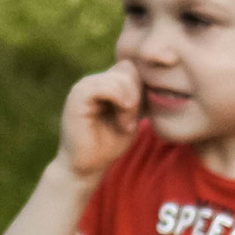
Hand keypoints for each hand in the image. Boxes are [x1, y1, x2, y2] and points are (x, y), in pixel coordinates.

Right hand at [59, 60, 141, 182]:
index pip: (132, 68)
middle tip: (133, 122)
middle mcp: (94, 81)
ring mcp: (84, 86)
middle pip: (128, 70)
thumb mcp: (131, 117)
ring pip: (120, 77)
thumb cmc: (109, 144)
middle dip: (137, 95)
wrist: (86, 166)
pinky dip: (120, 102)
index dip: (141, 88)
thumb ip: (138, 97)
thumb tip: (156, 82)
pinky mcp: (77, 97)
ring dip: (130, 103)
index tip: (141, 114)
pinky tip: (122, 121)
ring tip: (126, 124)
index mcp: (105, 83)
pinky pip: (105, 86)